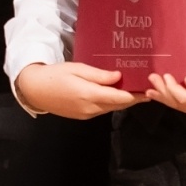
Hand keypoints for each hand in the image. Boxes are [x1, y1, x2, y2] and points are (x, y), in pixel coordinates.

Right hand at [14, 62, 141, 118]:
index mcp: (90, 95)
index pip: (121, 98)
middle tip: (147, 89)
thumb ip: (99, 75)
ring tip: (134, 90)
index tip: (149, 88)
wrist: (35, 90)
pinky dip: (111, 103)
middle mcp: (91, 108)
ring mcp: (87, 114)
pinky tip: (114, 94)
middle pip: (119, 105)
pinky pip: (102, 109)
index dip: (137, 95)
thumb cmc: (55, 75)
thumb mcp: (77, 69)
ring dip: (123, 101)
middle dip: (133, 98)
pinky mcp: (83, 115)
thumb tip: (119, 77)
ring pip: (111, 108)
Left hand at [146, 59, 185, 118]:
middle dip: (164, 94)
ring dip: (167, 99)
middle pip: (181, 105)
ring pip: (184, 108)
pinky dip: (177, 101)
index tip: (164, 75)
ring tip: (151, 91)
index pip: (184, 99)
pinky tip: (168, 96)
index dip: (171, 88)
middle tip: (151, 80)